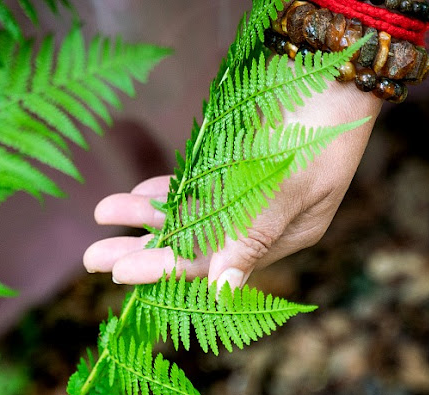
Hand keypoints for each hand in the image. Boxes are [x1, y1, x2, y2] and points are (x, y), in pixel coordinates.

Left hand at [83, 79, 382, 288]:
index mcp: (278, 238)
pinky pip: (192, 184)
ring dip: (144, 214)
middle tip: (93, 257)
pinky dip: (165, 188)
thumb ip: (255, 234)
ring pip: (185, 213)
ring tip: (102, 214)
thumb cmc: (323, 131)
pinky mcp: (232, 163)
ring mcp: (243, 191)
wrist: (335, 72)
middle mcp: (257, 221)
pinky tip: (137, 192)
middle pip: (191, 244)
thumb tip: (224, 288)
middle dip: (142, 250)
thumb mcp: (294, 186)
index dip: (164, 269)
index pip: (212, 263)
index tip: (121, 273)